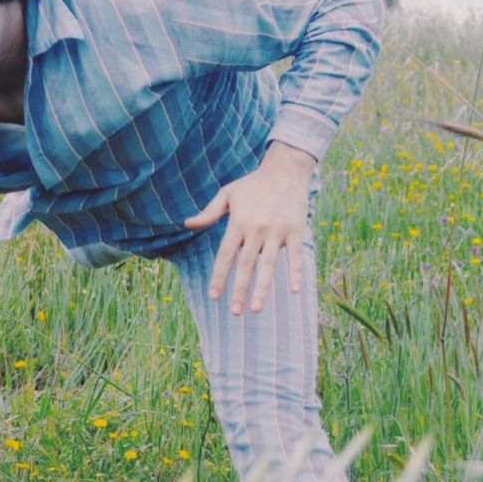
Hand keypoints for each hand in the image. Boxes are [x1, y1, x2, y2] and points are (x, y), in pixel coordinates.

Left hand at [184, 142, 315, 314]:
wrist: (286, 169)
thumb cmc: (253, 184)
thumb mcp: (227, 194)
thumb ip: (208, 212)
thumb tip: (187, 223)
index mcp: (238, 223)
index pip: (225, 255)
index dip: (219, 276)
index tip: (213, 296)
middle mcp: (256, 229)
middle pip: (246, 266)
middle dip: (239, 290)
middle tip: (234, 312)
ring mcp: (277, 231)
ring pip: (269, 266)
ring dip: (263, 289)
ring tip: (257, 310)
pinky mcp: (295, 230)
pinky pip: (295, 256)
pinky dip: (296, 273)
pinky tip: (293, 291)